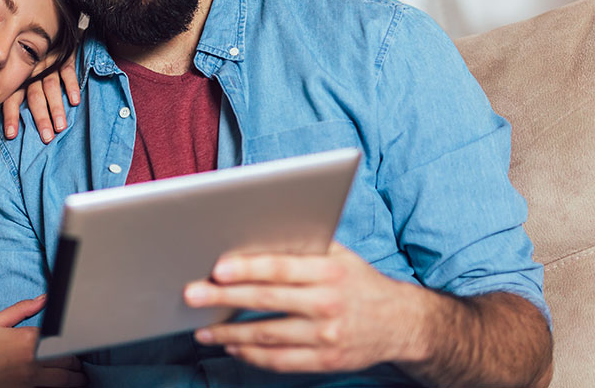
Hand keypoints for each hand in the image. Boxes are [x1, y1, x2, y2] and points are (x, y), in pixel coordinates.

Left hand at [0, 57, 79, 142]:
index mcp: (17, 80)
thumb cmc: (25, 66)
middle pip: (34, 97)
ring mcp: (48, 65)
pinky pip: (67, 71)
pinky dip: (71, 86)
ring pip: (51, 87)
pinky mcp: (63, 59)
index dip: (10, 116)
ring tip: (61, 127)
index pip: (11, 99)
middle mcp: (31, 73)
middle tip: (46, 138)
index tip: (11, 134)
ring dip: (56, 108)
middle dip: (40, 118)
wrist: (45, 36)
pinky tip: (74, 101)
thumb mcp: (11, 80)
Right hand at [0, 295, 85, 387]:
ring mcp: (31, 380)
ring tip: (78, 375)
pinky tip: (60, 384)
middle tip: (78, 360)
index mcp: (27, 340)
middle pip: (70, 360)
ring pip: (66, 380)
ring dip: (76, 377)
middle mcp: (33, 361)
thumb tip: (44, 298)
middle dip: (76, 360)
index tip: (75, 339)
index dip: (71, 338)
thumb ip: (22, 309)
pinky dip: (59, 386)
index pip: (62, 337)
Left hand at [185, 242, 429, 373]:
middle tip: (192, 295)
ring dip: (230, 333)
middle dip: (224, 299)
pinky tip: (233, 347)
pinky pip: (280, 361)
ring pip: (268, 336)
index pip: (280, 268)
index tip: (217, 269)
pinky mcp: (326, 361)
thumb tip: (254, 233)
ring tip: (203, 330)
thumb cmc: (359, 281)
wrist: (402, 323)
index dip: (247, 268)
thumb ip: (302, 246)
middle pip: (267, 301)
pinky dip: (252, 355)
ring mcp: (327, 336)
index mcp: (329, 271)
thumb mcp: (339, 255)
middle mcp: (328, 303)